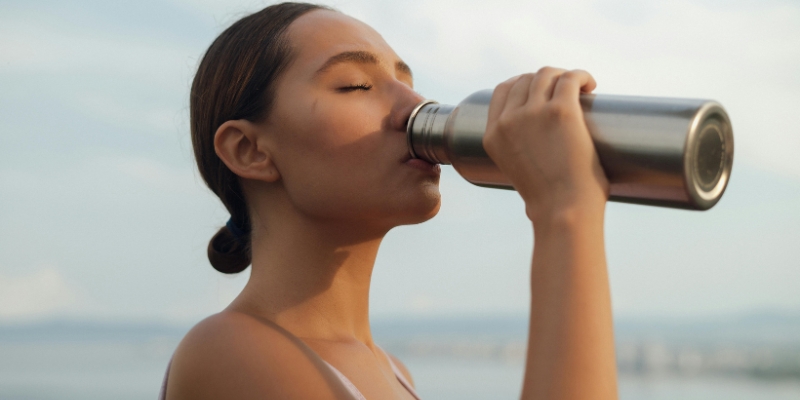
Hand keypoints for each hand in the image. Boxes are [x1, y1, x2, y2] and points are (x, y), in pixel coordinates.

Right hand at [482, 67, 608, 224]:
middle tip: (566, 93)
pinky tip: (590, 85)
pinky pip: (570, 78)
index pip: (502, 91)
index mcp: (493, 136)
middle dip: (546, 80)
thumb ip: (520, 156)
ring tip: (580, 89)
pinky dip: (582, 76)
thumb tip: (538, 150)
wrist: (563, 210)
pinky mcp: (561, 111)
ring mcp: (533, 113)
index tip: (541, 90)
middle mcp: (509, 121)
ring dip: (564, 76)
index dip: (523, 84)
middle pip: (525, 80)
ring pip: (547, 74)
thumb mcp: (518, 173)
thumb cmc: (549, 201)